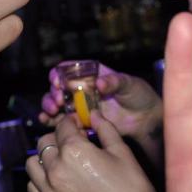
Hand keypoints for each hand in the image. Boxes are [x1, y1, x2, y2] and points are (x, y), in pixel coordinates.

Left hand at [26, 112, 160, 191]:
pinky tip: (57, 179)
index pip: (63, 125)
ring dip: (44, 157)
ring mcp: (50, 191)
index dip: (72, 121)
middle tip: (73, 142)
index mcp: (74, 151)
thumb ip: (105, 129)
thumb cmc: (132, 191)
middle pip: (44, 141)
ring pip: (32, 163)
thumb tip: (94, 114)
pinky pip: (33, 187)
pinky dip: (41, 179)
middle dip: (57, 137)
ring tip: (62, 160)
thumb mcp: (123, 154)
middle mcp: (56, 169)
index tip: (79, 124)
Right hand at [40, 63, 162, 165]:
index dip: (58, 74)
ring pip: (55, 104)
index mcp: (90, 74)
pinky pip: (62, 121)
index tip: (57, 82)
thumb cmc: (138, 95)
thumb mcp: (129, 84)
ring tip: (52, 111)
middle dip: (52, 93)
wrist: (145, 119)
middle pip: (57, 87)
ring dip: (49, 106)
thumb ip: (114, 81)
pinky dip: (51, 121)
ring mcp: (79, 105)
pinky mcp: (80, 121)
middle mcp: (80, 88)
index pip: (67, 69)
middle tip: (57, 101)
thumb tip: (99, 83)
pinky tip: (47, 122)